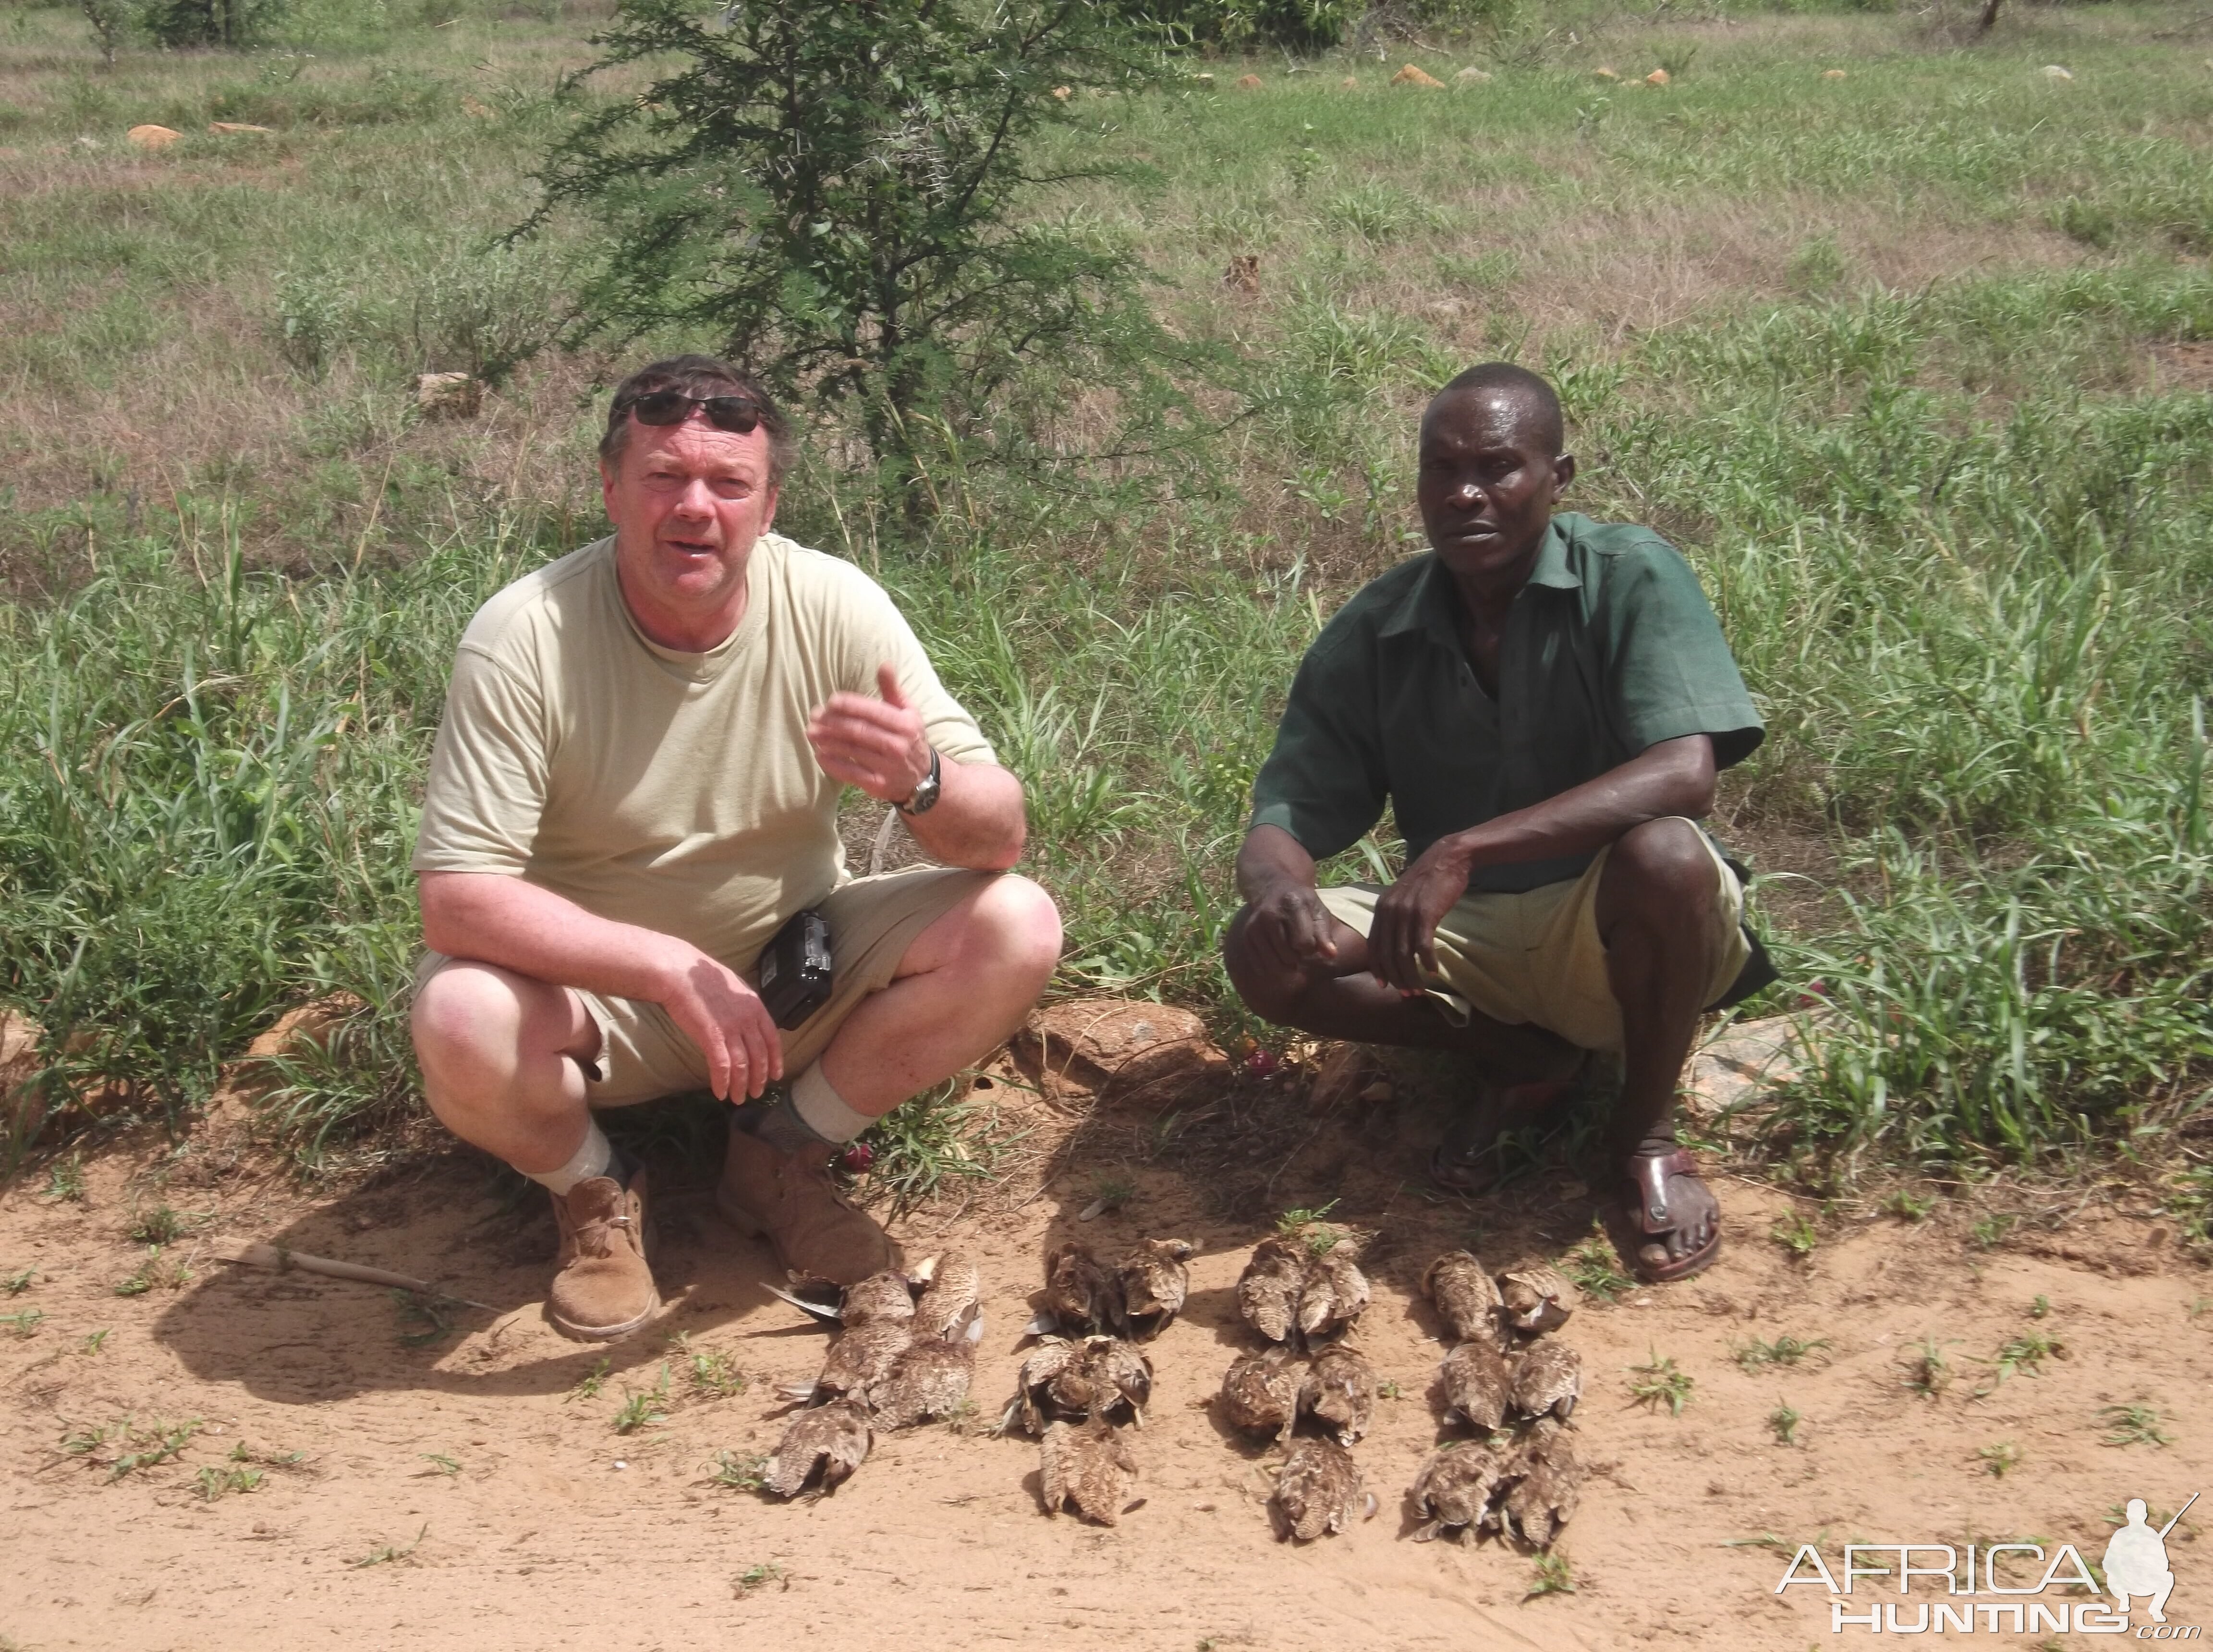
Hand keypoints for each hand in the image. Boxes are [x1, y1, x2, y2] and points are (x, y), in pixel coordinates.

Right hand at [655, 942, 783, 1100]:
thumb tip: (747, 1021)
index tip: (776, 1075)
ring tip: (738, 1098)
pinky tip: (720, 1092)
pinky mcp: (711, 1036)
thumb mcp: (733, 987)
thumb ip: (743, 1006)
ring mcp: (730, 1028)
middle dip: (759, 1078)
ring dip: (741, 1085)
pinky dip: (722, 1082)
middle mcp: (747, 1019)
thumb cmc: (702, 977)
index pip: (772, 1038)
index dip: (775, 1059)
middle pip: (759, 1055)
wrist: (680, 973)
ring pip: (742, 1064)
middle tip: (757, 1093)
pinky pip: (721, 1065)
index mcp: (755, 1006)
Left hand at [807, 663, 933, 802]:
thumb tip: (884, 664)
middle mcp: (897, 745)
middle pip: (858, 730)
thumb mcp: (908, 712)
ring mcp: (888, 767)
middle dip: (832, 722)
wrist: (922, 778)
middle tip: (813, 716)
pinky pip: (851, 773)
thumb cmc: (909, 738)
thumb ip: (892, 690)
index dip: (849, 705)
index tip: (830, 701)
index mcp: (904, 724)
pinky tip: (820, 755)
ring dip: (827, 741)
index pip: (871, 711)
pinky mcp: (878, 785)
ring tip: (810, 733)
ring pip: (851, 751)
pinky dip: (833, 764)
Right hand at [1242, 881, 1338, 978]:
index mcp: (1293, 905)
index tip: (1310, 941)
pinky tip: (1277, 955)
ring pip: (1274, 963)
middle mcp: (1271, 914)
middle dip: (1298, 956)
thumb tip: (1332, 955)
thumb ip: (1325, 933)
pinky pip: (1260, 965)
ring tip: (1289, 950)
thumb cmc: (1300, 902)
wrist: (1270, 888)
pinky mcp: (1247, 935)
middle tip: (1298, 945)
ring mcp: (1255, 925)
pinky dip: (1271, 966)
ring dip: (1285, 963)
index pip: (1304, 943)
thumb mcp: (1317, 910)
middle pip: (1289, 956)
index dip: (1311, 948)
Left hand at [1366, 841, 1471, 993]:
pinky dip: (1428, 962)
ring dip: (1411, 975)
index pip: (1373, 946)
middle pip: (1387, 955)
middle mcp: (1389, 911)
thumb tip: (1396, 943)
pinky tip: (1433, 971)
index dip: (1378, 968)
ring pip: (1404, 955)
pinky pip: (1423, 946)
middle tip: (1407, 993)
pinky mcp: (1426, 914)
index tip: (1384, 985)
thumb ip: (1395, 917)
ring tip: (1419, 989)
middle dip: (1395, 978)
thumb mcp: (1403, 897)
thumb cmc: (1428, 880)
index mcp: (1381, 908)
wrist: (1447, 857)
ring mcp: (1406, 913)